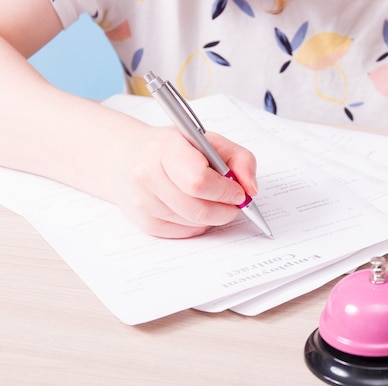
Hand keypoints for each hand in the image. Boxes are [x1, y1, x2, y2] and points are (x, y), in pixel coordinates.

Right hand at [116, 126, 257, 237]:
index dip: (225, 191)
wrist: (129, 157)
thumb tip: (250, 188)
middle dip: (225, 210)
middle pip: (198, 209)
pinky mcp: (144, 222)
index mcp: (166, 148)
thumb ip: (240, 159)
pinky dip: (198, 224)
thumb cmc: (174, 148)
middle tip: (234, 203)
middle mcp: (147, 175)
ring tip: (213, 201)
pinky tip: (196, 207)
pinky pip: (184, 233)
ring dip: (213, 217)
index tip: (238, 192)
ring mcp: (142, 201)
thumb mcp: (210, 141)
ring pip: (193, 224)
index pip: (199, 181)